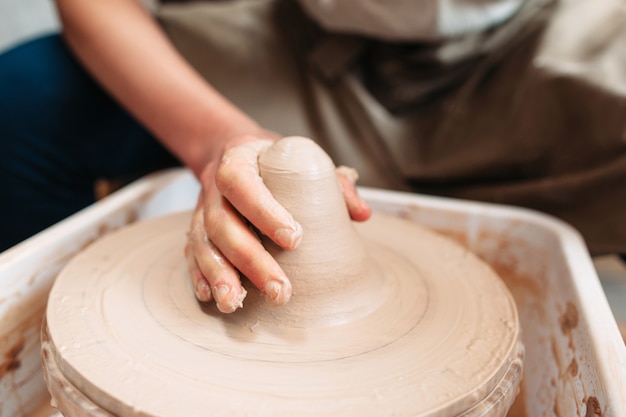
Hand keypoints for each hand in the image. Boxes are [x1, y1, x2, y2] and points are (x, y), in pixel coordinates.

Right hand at [185, 135, 370, 312]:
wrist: (234, 152)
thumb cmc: (274, 161)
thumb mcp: (301, 160)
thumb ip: (333, 183)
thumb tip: (361, 213)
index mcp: (238, 160)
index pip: (241, 183)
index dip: (263, 211)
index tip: (294, 239)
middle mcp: (213, 187)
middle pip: (221, 223)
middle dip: (249, 260)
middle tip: (279, 290)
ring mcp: (201, 210)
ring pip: (202, 243)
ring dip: (220, 276)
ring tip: (236, 304)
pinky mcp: (196, 231)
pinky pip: (191, 254)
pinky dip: (200, 276)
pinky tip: (212, 297)